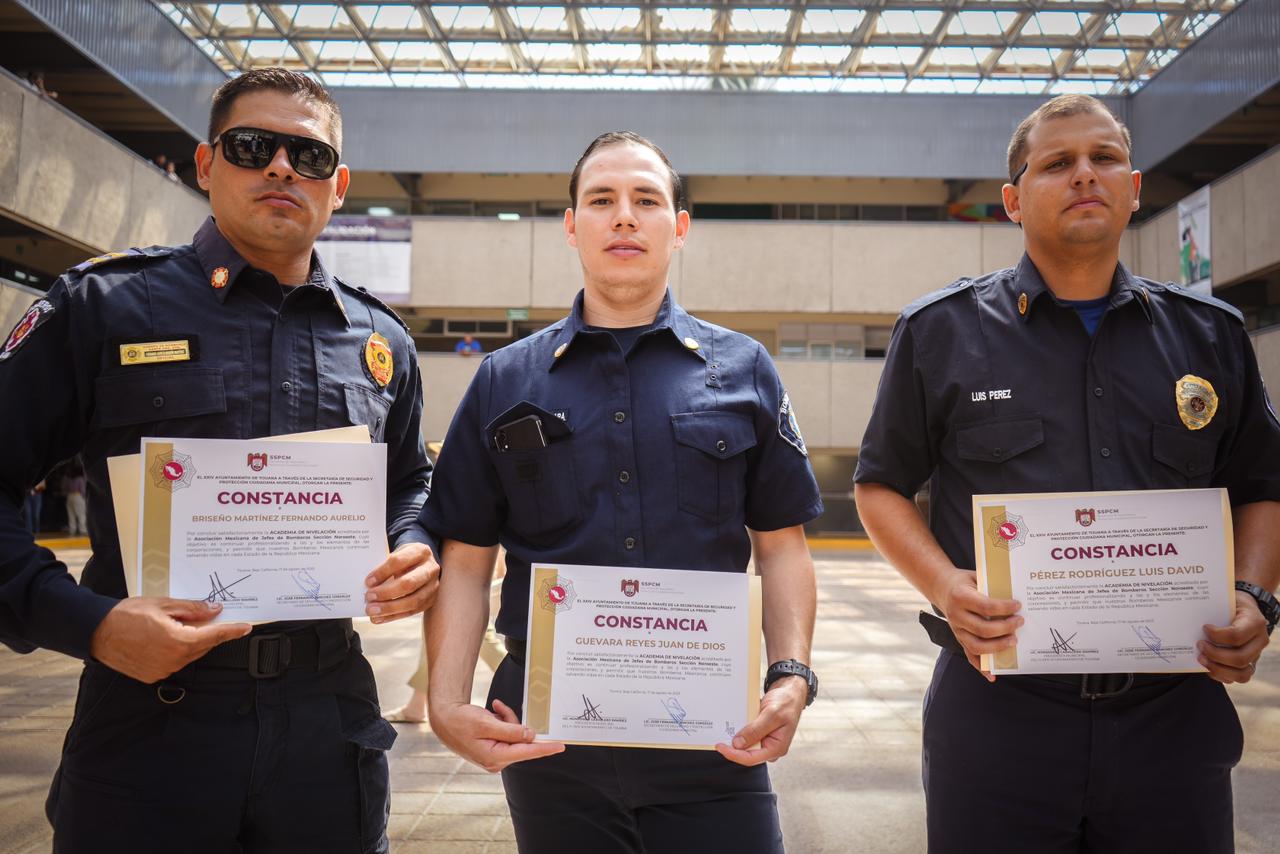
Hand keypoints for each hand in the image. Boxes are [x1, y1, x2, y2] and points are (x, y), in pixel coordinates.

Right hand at [90, 597, 251, 683]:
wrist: (96, 632)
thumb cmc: (127, 615)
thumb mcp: (164, 604)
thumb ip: (193, 609)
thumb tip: (215, 609)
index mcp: (179, 641)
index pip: (214, 635)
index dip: (231, 630)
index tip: (246, 627)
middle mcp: (173, 660)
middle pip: (202, 645)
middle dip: (209, 632)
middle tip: (212, 617)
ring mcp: (163, 670)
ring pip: (189, 654)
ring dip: (192, 641)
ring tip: (181, 624)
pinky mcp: (152, 676)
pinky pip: (174, 662)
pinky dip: (177, 650)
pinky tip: (168, 637)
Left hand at [365, 542, 439, 623]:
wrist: (422, 563)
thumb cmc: (406, 559)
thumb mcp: (397, 554)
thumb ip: (385, 566)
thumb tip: (369, 585)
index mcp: (420, 551)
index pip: (399, 561)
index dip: (382, 572)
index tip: (368, 581)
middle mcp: (430, 569)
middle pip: (409, 583)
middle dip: (386, 593)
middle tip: (369, 597)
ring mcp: (433, 586)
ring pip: (413, 601)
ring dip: (389, 608)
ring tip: (372, 611)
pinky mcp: (430, 600)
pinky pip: (412, 611)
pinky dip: (393, 616)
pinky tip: (379, 618)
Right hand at [429, 698, 564, 772]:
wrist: (444, 719)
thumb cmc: (460, 721)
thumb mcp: (486, 723)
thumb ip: (510, 730)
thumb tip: (531, 736)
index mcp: (494, 757)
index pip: (526, 752)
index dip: (545, 748)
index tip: (561, 746)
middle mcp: (496, 761)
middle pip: (521, 740)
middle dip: (513, 722)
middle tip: (498, 709)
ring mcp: (496, 756)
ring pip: (515, 735)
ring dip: (507, 720)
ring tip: (492, 711)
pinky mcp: (494, 750)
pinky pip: (508, 734)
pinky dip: (503, 722)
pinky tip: (492, 713)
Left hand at [715, 676, 806, 765]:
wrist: (790, 692)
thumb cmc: (787, 702)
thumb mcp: (771, 714)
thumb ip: (755, 730)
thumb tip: (738, 744)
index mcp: (776, 748)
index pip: (750, 758)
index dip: (733, 754)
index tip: (720, 746)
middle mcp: (770, 747)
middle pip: (746, 753)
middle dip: (732, 746)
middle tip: (718, 736)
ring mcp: (765, 741)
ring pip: (745, 745)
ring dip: (734, 737)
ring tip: (724, 728)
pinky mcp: (760, 733)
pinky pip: (746, 735)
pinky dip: (739, 729)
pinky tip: (732, 723)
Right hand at [933, 568, 1021, 681]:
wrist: (941, 587)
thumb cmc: (964, 582)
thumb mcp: (975, 578)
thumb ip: (991, 587)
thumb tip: (1016, 598)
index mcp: (960, 597)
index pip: (986, 607)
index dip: (1004, 608)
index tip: (1018, 606)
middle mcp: (956, 616)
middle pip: (983, 629)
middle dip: (1006, 628)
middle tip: (1020, 622)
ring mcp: (956, 630)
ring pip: (977, 646)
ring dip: (998, 647)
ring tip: (1014, 641)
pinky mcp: (958, 639)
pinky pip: (969, 656)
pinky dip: (981, 667)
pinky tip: (992, 675)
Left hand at [1199, 590, 1269, 683]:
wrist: (1245, 608)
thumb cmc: (1231, 603)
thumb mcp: (1226, 598)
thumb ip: (1213, 606)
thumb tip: (1188, 614)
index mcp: (1255, 622)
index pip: (1236, 635)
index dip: (1217, 636)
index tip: (1204, 628)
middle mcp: (1259, 641)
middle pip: (1239, 658)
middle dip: (1215, 655)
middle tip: (1199, 645)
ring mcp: (1256, 654)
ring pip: (1242, 673)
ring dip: (1218, 669)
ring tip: (1201, 659)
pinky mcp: (1250, 664)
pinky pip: (1239, 678)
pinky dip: (1221, 675)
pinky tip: (1208, 666)